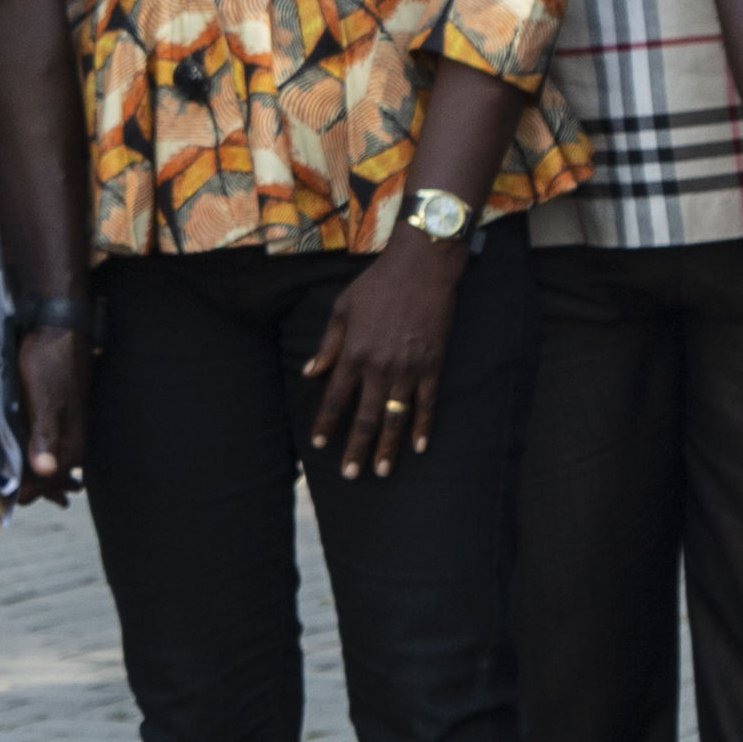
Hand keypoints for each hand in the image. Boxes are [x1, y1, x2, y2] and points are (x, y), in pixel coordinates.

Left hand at [10, 319, 88, 501]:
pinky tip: (17, 460)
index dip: (18, 490)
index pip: (42, 486)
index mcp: (70, 447)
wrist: (59, 329)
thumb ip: (44, 438)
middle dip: (22, 486)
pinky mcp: (56, 421)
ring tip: (3, 481)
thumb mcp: (43, 400)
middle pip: (44, 482)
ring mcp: (65, 434)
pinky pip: (42, 451)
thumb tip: (45, 472)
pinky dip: (29, 459)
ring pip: (43, 468)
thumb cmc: (50, 363)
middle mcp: (71, 446)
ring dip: (25, 475)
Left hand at [300, 231, 462, 476]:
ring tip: (381, 470)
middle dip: (356, 448)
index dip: (326, 422)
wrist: (421, 267)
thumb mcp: (343, 308)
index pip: (335, 397)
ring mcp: (408, 368)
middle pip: (365, 416)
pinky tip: (419, 446)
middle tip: (351, 474)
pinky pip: (427, 403)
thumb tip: (310, 372)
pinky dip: (423, 426)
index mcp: (354, 353)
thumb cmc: (378, 284)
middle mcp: (379, 366)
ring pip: (395, 416)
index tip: (318, 443)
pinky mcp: (432, 365)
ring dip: (388, 446)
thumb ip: (328, 344)